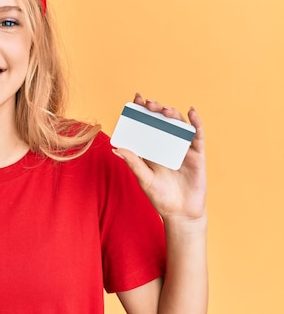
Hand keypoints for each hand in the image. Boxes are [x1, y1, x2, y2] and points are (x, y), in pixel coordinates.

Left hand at [113, 94, 206, 223]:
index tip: (135, 99)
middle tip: (148, 104)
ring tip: (164, 110)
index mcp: (152, 149)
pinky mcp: (197, 155)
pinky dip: (196, 123)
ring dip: (172, 114)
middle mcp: (167, 145)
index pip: (145, 126)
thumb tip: (116, 148)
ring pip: (178, 125)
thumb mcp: (144, 179)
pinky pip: (197, 136)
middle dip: (155, 110)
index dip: (141, 112)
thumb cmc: (160, 198)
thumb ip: (133, 163)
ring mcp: (183, 149)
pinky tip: (191, 113)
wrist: (181, 214)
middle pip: (161, 122)